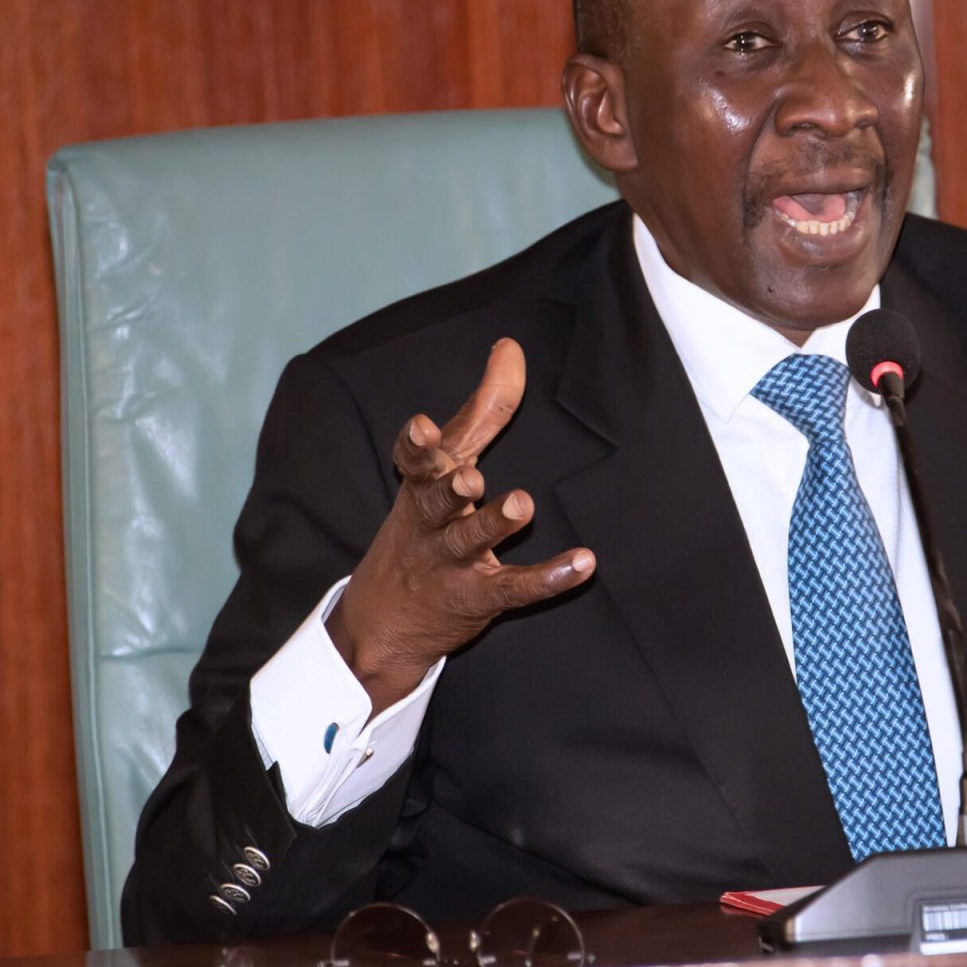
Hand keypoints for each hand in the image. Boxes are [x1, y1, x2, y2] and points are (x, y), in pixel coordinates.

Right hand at [328, 338, 595, 710]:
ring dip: (493, 524)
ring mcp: (454, 561)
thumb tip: (510, 347)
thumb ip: (482, 409)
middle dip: (451, 487)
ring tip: (521, 505)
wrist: (385, 619)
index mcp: (422, 484)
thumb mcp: (444, 467)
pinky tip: (582, 564)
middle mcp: (433, 520)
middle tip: (469, 477)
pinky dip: (550, 577)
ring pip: (470, 541)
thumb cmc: (425, 523)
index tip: (422, 426)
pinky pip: (516, 586)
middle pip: (438, 501)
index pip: (415, 460)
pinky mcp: (480, 595)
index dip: (417, 444)